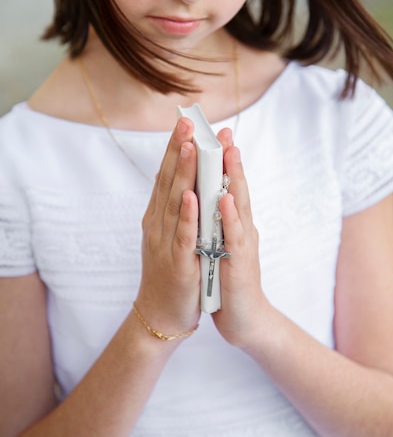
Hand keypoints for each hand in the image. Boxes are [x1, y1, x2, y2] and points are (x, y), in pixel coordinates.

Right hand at [136, 118, 200, 336]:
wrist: (160, 314)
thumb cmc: (169, 271)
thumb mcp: (167, 234)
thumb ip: (171, 207)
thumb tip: (174, 176)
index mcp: (158, 216)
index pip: (166, 175)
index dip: (175, 148)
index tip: (184, 122)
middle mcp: (158, 224)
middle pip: (168, 182)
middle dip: (178, 151)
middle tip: (186, 122)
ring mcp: (166, 243)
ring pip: (175, 203)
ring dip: (182, 174)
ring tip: (189, 147)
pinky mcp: (178, 263)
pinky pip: (183, 236)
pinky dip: (186, 216)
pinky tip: (190, 196)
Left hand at [212, 129, 271, 346]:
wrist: (244, 320)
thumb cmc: (228, 279)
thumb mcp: (221, 242)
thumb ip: (218, 219)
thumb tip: (209, 194)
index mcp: (232, 223)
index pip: (226, 185)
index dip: (221, 159)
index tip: (213, 132)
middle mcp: (240, 229)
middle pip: (235, 187)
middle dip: (229, 158)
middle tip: (224, 130)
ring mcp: (242, 245)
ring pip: (238, 206)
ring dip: (233, 178)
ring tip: (228, 151)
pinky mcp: (239, 265)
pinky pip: (233, 239)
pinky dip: (230, 218)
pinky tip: (225, 199)